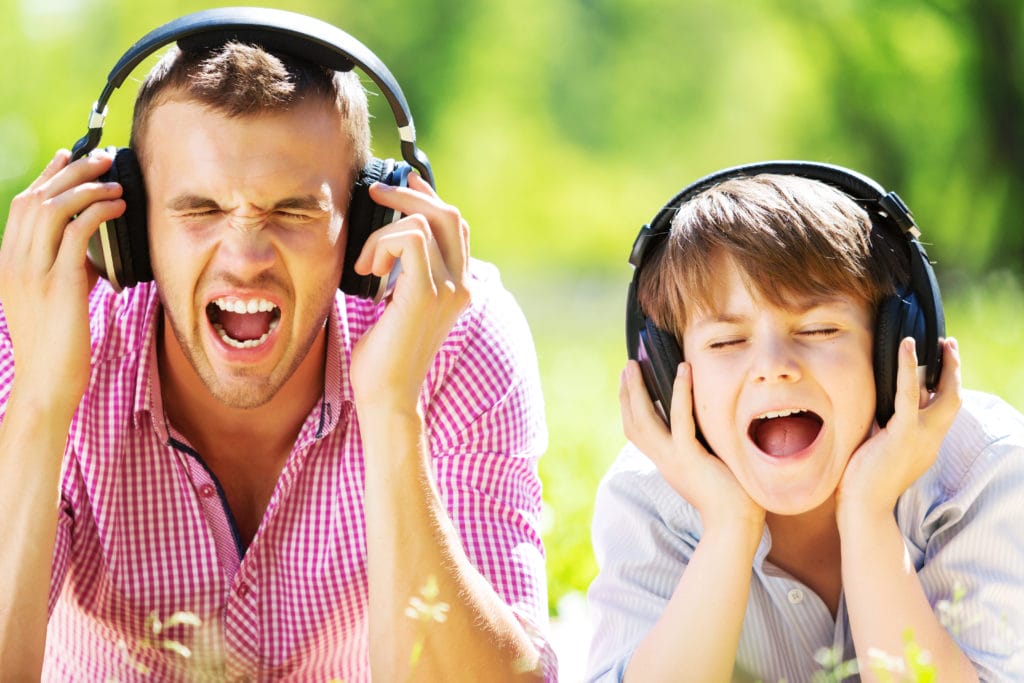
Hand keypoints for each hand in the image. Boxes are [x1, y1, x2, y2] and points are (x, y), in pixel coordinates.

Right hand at [0, 149, 123, 416]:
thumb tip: (91, 253)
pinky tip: (119, 207)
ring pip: (54, 207)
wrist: (47, 384)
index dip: (49, 176)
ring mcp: (33, 271)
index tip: (72, 157)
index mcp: (9, 261)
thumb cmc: (58, 347)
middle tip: (101, 158)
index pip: (23, 204)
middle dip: (71, 170)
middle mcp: (14, 260)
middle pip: (38, 196)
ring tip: (115, 180)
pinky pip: (78, 232)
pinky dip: (99, 211)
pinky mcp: (58, 283)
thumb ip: (64, 271)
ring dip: (87, 186)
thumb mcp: (54, 301)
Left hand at [349, 173, 470, 410]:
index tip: (402, 182)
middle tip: (375, 192)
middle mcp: (462, 284)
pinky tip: (368, 270)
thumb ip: (405, 271)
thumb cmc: (384, 354)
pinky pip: (410, 239)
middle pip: (448, 213)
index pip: (455, 224)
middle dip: (409, 194)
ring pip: (425, 221)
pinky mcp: (426, 293)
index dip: (429, 196)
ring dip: (385, 231)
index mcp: (459, 285)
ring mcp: (449, 288)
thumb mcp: (399, 303)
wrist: (387, 394)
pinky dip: (382, 245)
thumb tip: (390, 234)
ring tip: (367, 262)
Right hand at [620, 360, 764, 531]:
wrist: (734, 526)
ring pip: (645, 419)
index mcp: (666, 463)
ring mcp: (673, 459)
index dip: (630, 407)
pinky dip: (679, 392)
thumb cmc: (731, 497)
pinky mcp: (689, 457)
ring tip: (638, 364)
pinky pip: (680, 419)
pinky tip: (682, 369)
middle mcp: (663, 460)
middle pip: (633, 422)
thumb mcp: (707, 467)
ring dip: (638, 389)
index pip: (638, 432)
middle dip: (627, 392)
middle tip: (628, 366)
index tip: (628, 384)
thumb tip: (707, 421)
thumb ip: (700, 447)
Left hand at [837, 337, 961, 524]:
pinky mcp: (904, 434)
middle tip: (950, 347)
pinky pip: (909, 394)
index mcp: (925, 445)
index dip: (945, 388)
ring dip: (946, 367)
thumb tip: (873, 407)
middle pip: (954, 401)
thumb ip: (882, 429)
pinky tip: (907, 346)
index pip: (942, 411)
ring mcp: (921, 438)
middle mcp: (931, 440)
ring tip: (940, 343)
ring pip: (945, 396)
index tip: (942, 368)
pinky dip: (908, 368)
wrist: (863, 508)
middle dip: (955, 372)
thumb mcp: (878, 450)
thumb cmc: (862, 483)